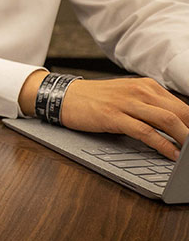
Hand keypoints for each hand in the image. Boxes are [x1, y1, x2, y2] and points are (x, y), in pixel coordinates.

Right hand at [59, 77, 188, 160]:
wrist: (65, 96)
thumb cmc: (97, 100)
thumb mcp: (128, 97)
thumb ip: (151, 107)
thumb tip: (176, 126)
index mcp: (147, 86)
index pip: (182, 106)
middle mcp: (140, 91)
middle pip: (180, 112)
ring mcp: (126, 103)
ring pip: (167, 120)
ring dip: (184, 138)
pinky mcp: (113, 116)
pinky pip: (145, 131)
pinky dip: (163, 144)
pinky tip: (171, 154)